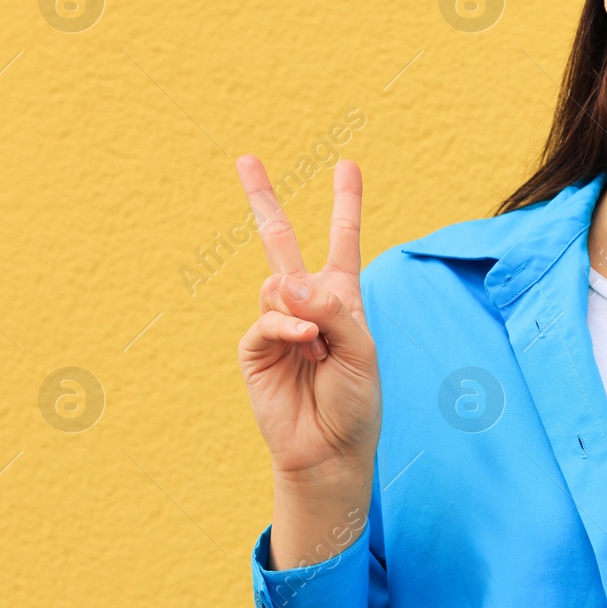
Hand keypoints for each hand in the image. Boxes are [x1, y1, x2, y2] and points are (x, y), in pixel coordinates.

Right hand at [235, 155, 379, 564]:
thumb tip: (287, 282)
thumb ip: (332, 310)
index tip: (347, 165)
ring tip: (319, 345)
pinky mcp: (254, 348)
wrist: (329, 449)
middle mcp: (307, 304)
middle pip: (280, 241)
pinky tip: (306, 342)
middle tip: (245, 158)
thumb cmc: (355, 401)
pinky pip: (266, 319)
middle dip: (263, 200)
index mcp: (342, 298)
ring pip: (276, 284)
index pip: (343, 240)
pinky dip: (287, 327)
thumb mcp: (361, 349)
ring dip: (302, 309)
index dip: (345, 202)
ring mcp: (278, 324)